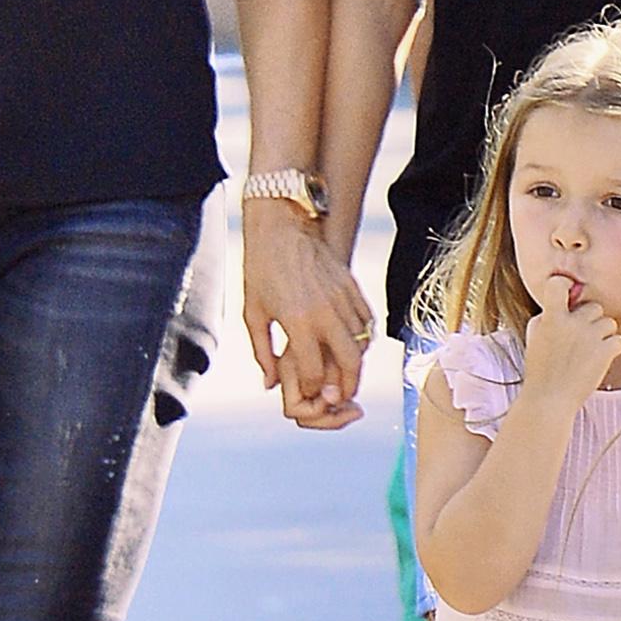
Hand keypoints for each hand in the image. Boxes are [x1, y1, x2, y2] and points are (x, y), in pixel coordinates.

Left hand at [242, 209, 372, 428]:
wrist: (282, 223)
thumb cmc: (261, 268)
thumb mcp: (252, 313)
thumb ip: (262, 353)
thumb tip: (270, 385)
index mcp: (298, 321)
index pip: (315, 372)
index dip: (314, 391)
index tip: (310, 396)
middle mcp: (325, 311)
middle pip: (350, 362)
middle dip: (348, 386)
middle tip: (342, 397)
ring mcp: (342, 297)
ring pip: (363, 341)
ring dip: (356, 362)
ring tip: (346, 372)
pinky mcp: (352, 284)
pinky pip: (367, 319)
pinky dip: (363, 336)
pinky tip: (351, 342)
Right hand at [522, 295, 620, 414]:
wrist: (549, 401)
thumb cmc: (540, 369)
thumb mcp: (535, 337)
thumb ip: (548, 314)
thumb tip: (567, 298)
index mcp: (551, 317)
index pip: (558, 284)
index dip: (564, 285)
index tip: (567, 291)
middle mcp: (572, 323)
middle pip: (594, 307)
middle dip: (590, 321)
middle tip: (580, 340)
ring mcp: (590, 337)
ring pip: (609, 323)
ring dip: (603, 335)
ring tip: (589, 353)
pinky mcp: (605, 352)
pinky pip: (619, 340)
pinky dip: (612, 349)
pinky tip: (600, 360)